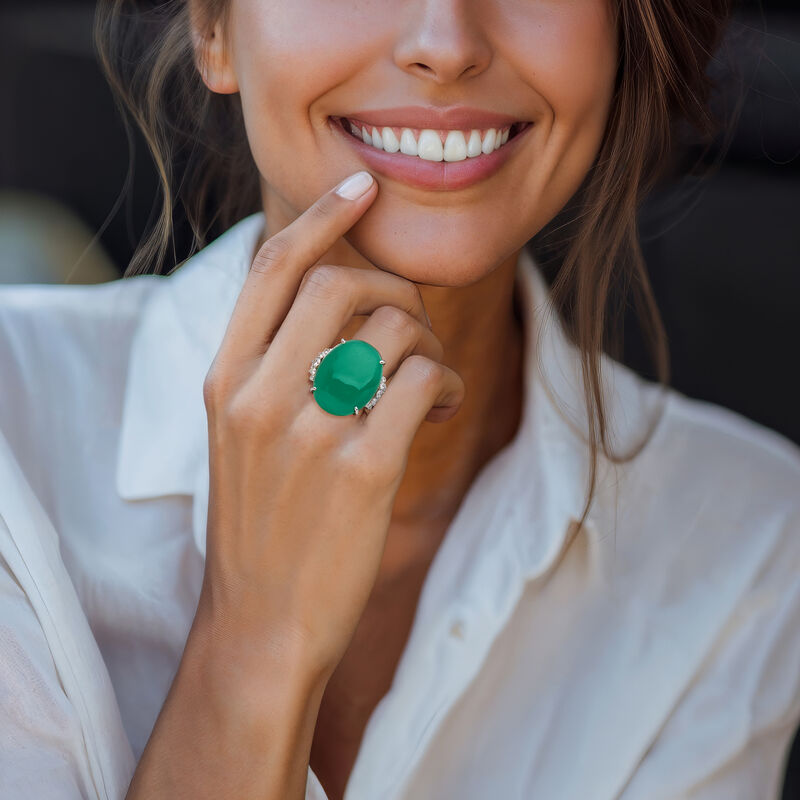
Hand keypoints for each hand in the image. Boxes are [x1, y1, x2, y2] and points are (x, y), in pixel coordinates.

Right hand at [197, 171, 464, 686]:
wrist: (261, 622)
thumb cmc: (262, 523)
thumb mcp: (239, 435)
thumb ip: (272, 364)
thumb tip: (339, 296)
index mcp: (224, 379)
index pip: (273, 268)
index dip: (323, 216)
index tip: (363, 187)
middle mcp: (258, 396)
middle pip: (344, 285)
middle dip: (396, 291)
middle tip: (416, 329)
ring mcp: (309, 433)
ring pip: (394, 330)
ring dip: (430, 345)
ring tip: (430, 384)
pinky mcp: (362, 470)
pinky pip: (424, 382)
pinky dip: (446, 383)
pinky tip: (438, 409)